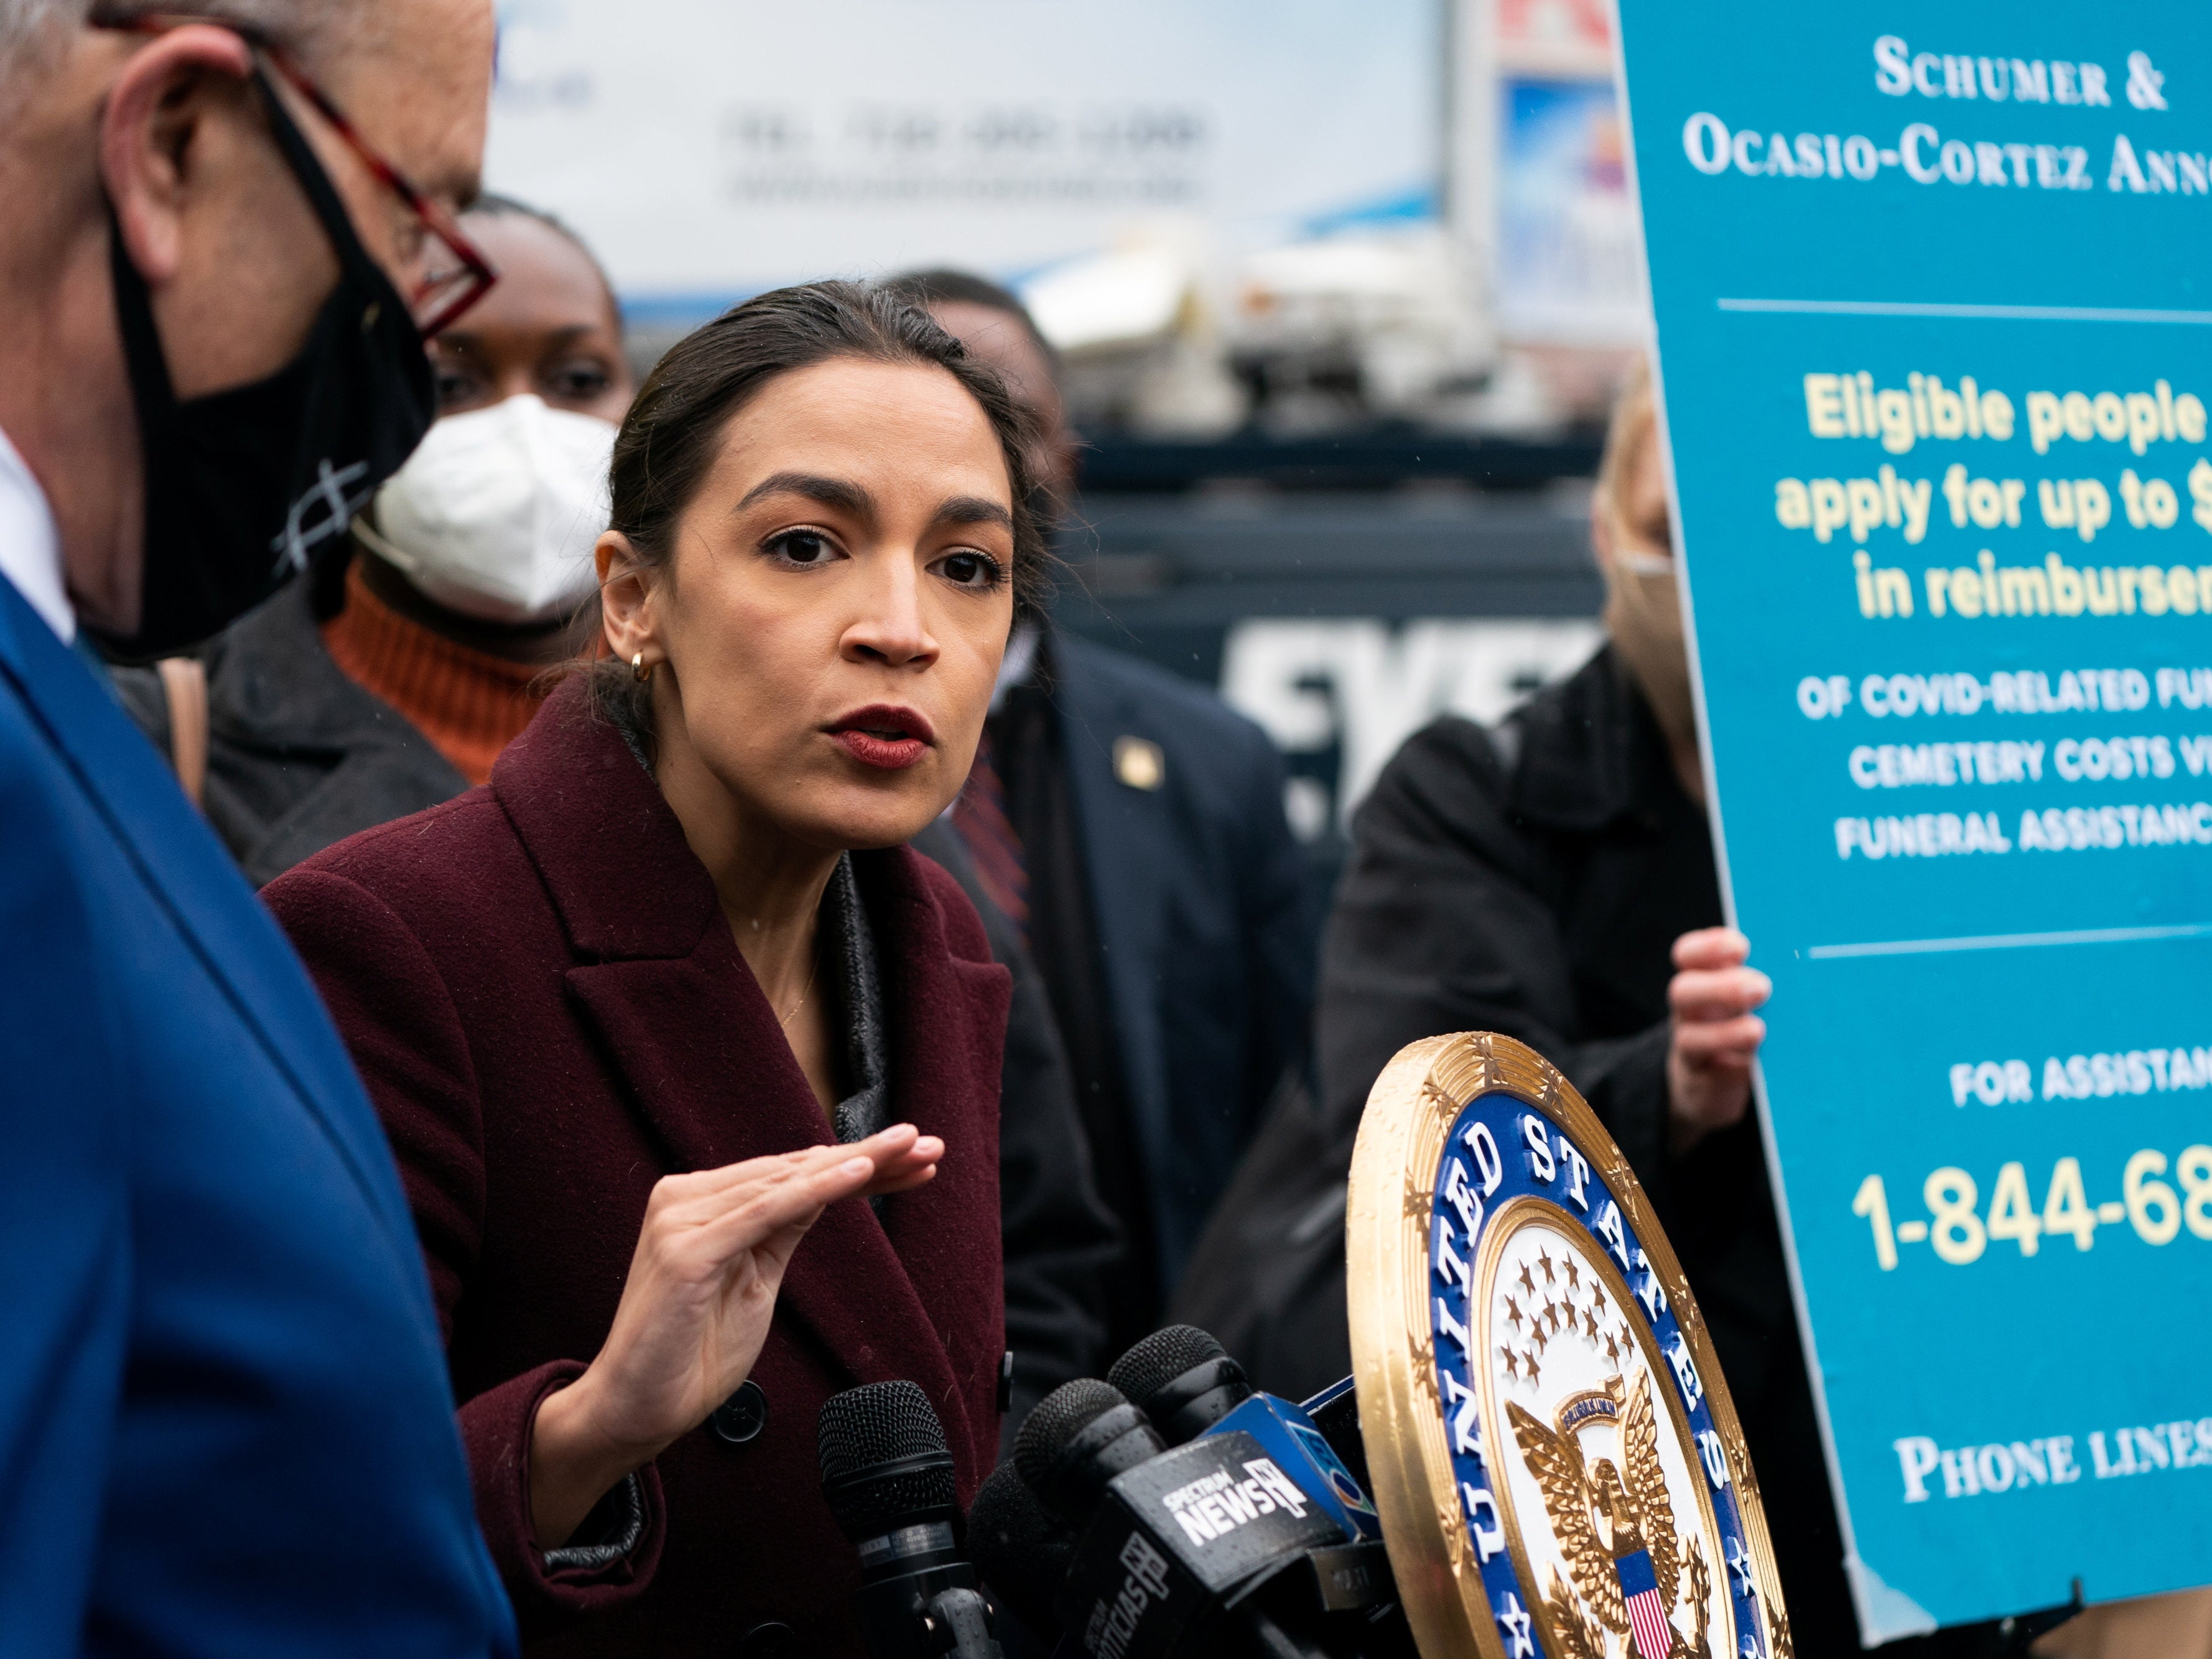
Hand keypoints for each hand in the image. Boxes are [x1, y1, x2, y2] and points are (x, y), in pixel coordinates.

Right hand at [528, 1124, 941, 1545]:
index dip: (858, 1163)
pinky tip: (858, 1172)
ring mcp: (681, 1219)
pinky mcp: (685, 1250)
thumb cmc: (691, 1352)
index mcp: (701, 1203)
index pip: (792, 1175)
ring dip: (855, 1163)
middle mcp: (686, 1198)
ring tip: (911, 1149)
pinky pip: (764, 1212)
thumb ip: (783, 1231)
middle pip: (794, 1170)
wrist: (636, 1410)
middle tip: (930, 1144)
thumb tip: (826, 1184)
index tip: (917, 1157)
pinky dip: (814, 1190)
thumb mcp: (756, 1281)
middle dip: (869, 1158)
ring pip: (786, 1182)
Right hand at [1664, 928, 1769, 1155]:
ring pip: (1690, 1036)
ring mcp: (1690, 1044)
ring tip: (1757, 1031)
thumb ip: (1762, 980)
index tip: (1741, 947)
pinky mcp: (1701, 1078)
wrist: (1712, 1081)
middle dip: (1721, 988)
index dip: (1708, 947)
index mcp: (1703, 978)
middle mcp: (1690, 1010)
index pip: (1688, 954)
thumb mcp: (1747, 997)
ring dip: (1725, 1032)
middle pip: (1683, 991)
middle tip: (1761, 988)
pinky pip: (1711, 1072)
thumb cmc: (1742, 1024)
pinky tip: (1756, 1060)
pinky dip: (1734, 1065)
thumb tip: (1806, 968)